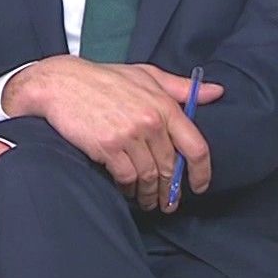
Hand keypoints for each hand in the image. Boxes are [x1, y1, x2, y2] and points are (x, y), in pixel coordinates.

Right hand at [4, 58, 220, 210]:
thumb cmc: (104, 79)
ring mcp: (129, 135)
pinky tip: (126, 189)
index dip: (201, 172)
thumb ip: (180, 87)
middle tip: (167, 202)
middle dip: (170, 190)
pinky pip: (126, 177)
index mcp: (164, 105)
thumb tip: (217, 93)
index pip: (196, 146)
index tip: (198, 186)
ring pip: (149, 177)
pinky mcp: (108, 147)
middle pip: (170, 168)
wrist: (61, 83)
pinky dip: (128, 188)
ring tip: (147, 201)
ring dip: (149, 194)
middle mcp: (150, 121)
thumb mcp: (145, 75)